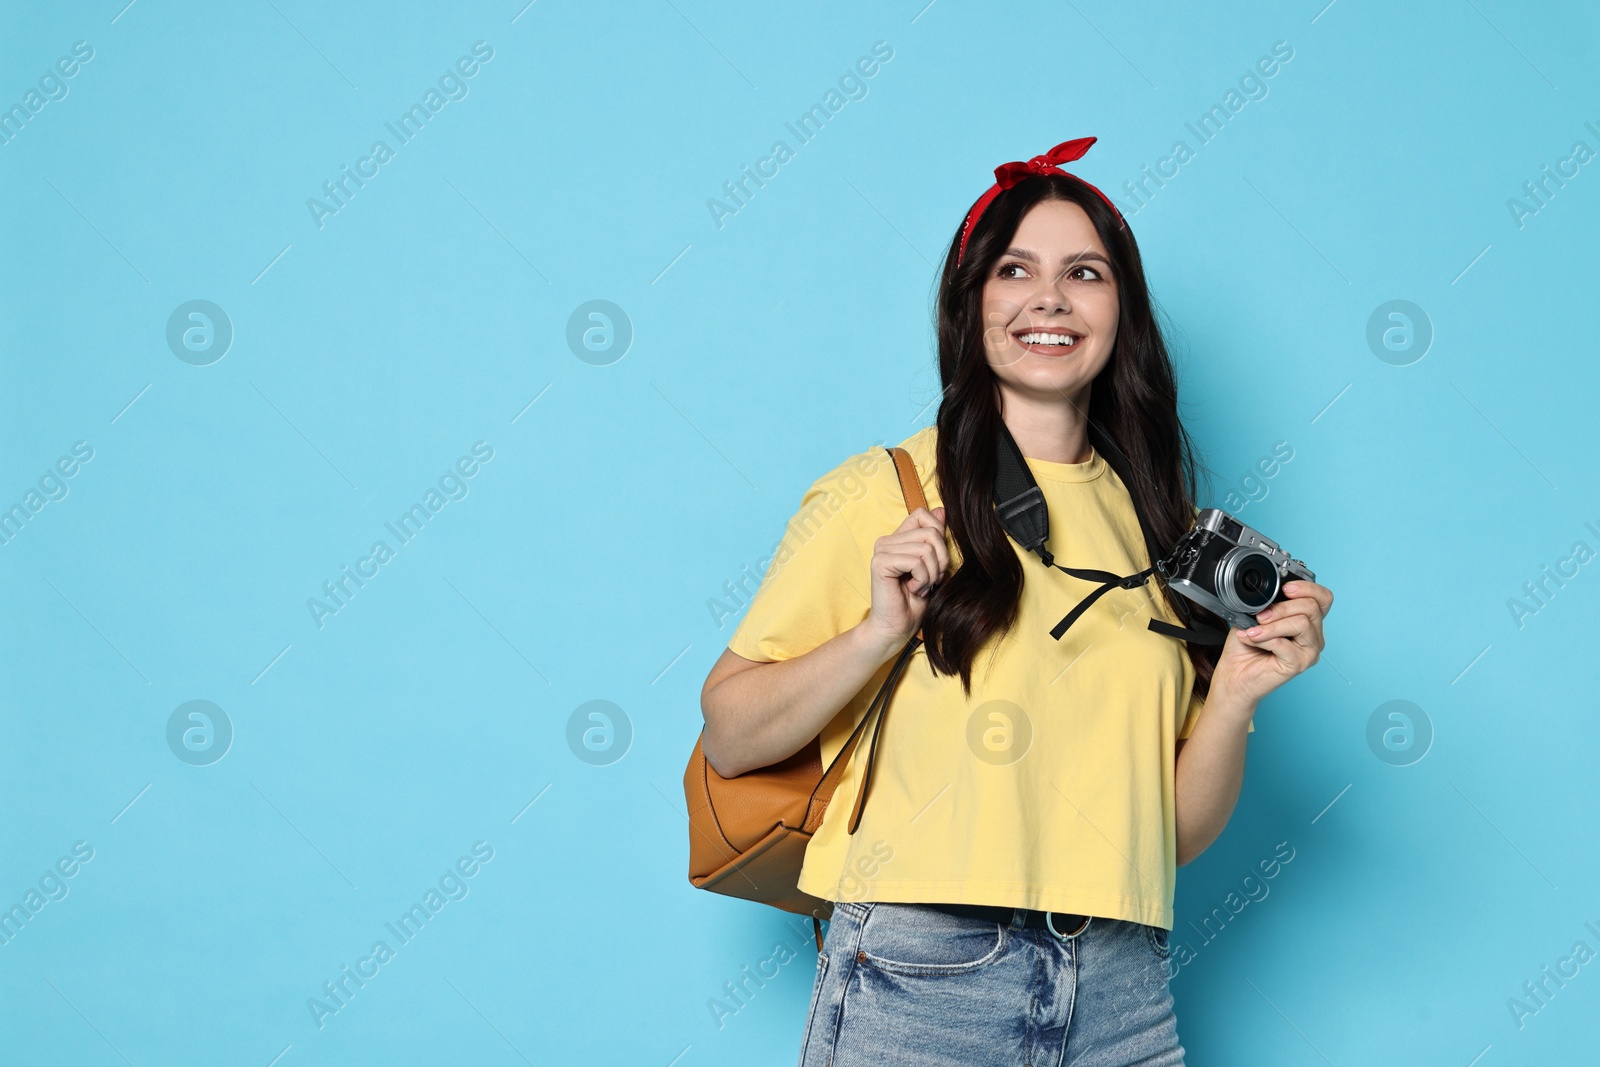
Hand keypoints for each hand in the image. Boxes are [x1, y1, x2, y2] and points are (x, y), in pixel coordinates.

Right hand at [863, 506, 948, 647]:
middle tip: (930, 580)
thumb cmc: (915, 601)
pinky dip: (922, 579)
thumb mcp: (933, 566)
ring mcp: (881, 550)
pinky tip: (912, 589)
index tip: (935, 561)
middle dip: (939, 560)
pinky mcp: (880, 562)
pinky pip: (916, 561)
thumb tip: (942, 509)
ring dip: (931, 573)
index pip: (923, 514)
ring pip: (926, 548)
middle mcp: (886, 541)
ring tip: (921, 586)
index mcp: (898, 538)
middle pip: (931, 533)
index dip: (938, 534)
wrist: (897, 628)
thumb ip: (935, 539)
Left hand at [1208, 579, 1333, 712]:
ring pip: (1301, 623)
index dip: (1308, 589)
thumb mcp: (1254, 616)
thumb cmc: (1245, 647)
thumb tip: (1267, 594)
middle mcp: (1314, 636)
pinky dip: (1265, 639)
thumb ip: (1267, 604)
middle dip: (1282, 608)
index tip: (1286, 588)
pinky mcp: (1299, 664)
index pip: (1323, 599)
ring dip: (1272, 624)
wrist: (1234, 675)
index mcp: (1308, 622)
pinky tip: (1252, 639)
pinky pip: (1285, 644)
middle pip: (1311, 608)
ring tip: (1253, 630)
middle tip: (1260, 616)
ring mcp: (1309, 651)